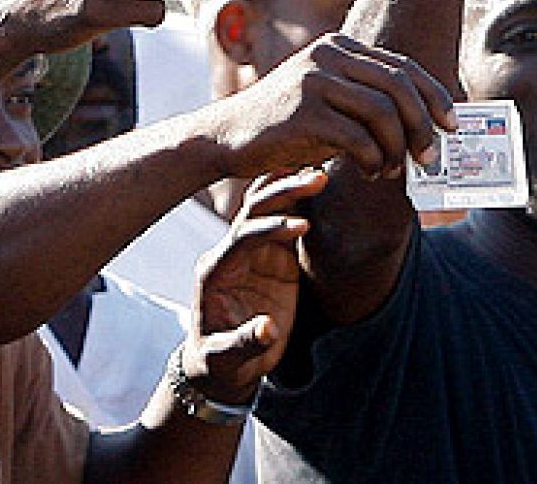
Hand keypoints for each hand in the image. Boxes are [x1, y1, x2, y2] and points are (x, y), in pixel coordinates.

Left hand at [183, 169, 323, 402]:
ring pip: (268, 208)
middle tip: (316, 180)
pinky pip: (286, 222)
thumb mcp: (227, 357)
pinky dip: (300, 203)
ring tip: (320, 175)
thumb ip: (246, 341)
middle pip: (253, 211)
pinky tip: (318, 185)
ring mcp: (253, 252)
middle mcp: (231, 253)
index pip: (242, 238)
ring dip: (291, 190)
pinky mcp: (272, 257)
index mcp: (215, 271)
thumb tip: (268, 329)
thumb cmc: (221, 360)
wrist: (223, 361)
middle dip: (282, 194)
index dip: (270, 229)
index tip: (302, 226)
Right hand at [204, 32, 455, 180]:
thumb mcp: (330, 99)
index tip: (452, 123)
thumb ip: (368, 99)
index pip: (402, 67)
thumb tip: (427, 124)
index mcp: (339, 46)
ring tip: (395, 169)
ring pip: (382, 113)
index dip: (434, 95)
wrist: (227, 138)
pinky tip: (373, 173)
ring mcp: (314, 81)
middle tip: (430, 155)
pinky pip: (357, 138)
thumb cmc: (288, 125)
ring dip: (398, 147)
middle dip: (423, 124)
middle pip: (398, 86)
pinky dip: (374, 159)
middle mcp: (328, 56)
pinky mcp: (302, 113)